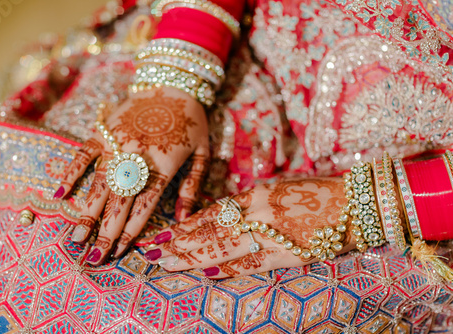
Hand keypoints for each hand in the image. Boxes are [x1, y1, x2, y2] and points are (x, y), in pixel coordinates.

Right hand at [55, 86, 209, 264]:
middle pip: (119, 202)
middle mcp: (137, 159)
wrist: (174, 83)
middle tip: (92, 257)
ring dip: (86, 212)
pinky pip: (83, 154)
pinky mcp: (103, 130)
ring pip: (99, 184)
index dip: (130, 231)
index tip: (118, 252)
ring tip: (76, 237)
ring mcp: (117, 144)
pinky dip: (70, 173)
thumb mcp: (203, 154)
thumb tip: (183, 219)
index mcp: (163, 167)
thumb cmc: (191, 122)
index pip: (144, 206)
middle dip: (105, 232)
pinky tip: (59, 195)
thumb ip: (192, 186)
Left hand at [142, 178, 355, 277]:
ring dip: (193, 257)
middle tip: (152, 254)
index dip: (186, 225)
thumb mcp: (278, 189)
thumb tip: (222, 218)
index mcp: (256, 194)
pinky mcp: (288, 253)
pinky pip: (252, 263)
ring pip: (224, 246)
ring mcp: (272, 233)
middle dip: (179, 243)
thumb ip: (250, 203)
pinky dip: (228, 269)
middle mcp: (258, 212)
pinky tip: (206, 273)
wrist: (355, 204)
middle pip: (211, 230)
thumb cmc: (315, 194)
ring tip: (168, 265)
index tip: (164, 234)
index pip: (212, 212)